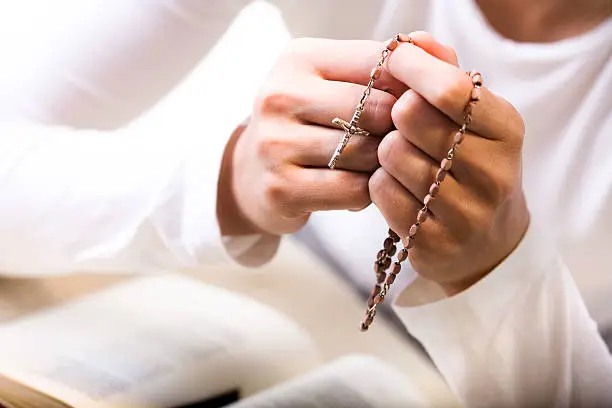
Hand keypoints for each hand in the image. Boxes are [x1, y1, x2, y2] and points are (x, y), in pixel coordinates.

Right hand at [219, 38, 406, 235]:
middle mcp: (280, 96)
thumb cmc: (305, 123)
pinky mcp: (280, 188)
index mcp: (299, 59)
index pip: (378, 62)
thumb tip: (435, 48)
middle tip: (399, 141)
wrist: (251, 173)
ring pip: (366, 153)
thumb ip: (383, 66)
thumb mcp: (332, 83)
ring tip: (375, 165)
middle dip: (397, 130)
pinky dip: (367, 192)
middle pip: (375, 110)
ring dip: (382, 164)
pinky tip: (358, 186)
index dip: (409, 86)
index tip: (415, 105)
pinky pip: (352, 190)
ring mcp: (275, 144)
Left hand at [369, 32, 528, 294]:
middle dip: (396, 113)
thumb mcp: (473, 117)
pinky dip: (379, 183)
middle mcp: (493, 173)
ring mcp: (465, 213)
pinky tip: (397, 186)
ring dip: (385, 151)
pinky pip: (381, 192)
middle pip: (412, 117)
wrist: (489, 241)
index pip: (450, 89)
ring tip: (402, 158)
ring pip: (391, 155)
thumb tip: (414, 41)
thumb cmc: (472, 165)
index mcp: (506, 130)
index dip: (411, 69)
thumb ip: (445, 73)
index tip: (393, 62)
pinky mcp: (434, 242)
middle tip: (403, 123)